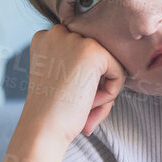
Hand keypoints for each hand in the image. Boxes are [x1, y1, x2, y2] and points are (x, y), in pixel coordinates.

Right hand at [21, 24, 126, 146]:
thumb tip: (113, 64)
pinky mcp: (93, 51)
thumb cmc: (52, 112)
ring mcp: (75, 39)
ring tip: (83, 106)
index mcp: (44, 38)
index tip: (67, 97)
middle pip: (94, 56)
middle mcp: (57, 32)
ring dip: (101, 89)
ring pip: (107, 64)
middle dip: (92, 84)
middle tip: (78, 106)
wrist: (43, 128)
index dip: (79, 79)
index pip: (79, 53)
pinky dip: (110, 94)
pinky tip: (89, 103)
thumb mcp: (60, 79)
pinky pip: (118, 72)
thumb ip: (79, 64)